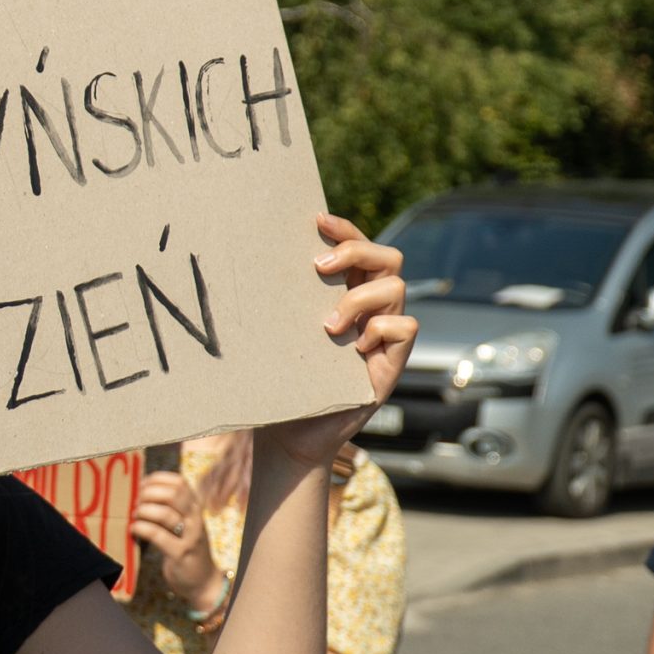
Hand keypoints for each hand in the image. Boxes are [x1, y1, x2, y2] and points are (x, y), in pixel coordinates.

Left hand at [128, 470, 222, 611]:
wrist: (204, 583)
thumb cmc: (186, 549)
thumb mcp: (184, 525)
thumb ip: (170, 509)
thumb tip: (140, 491)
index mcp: (195, 508)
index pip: (180, 483)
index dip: (157, 479)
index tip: (142, 484)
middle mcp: (196, 519)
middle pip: (173, 494)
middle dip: (149, 494)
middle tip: (136, 502)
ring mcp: (191, 537)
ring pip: (166, 514)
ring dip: (144, 511)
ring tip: (134, 516)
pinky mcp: (181, 554)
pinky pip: (158, 536)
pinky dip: (142, 529)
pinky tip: (134, 529)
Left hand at [257, 213, 415, 471]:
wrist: (289, 433)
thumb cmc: (281, 377)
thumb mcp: (281, 330)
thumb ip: (283, 298)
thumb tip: (247, 257)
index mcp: (344, 293)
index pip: (358, 245)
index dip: (345, 228)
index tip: (317, 220)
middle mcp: (370, 309)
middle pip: (388, 256)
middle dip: (357, 251)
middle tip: (319, 267)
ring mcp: (383, 335)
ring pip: (397, 286)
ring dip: (360, 298)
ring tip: (328, 325)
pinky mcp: (391, 364)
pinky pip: (406, 326)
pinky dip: (381, 328)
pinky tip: (355, 347)